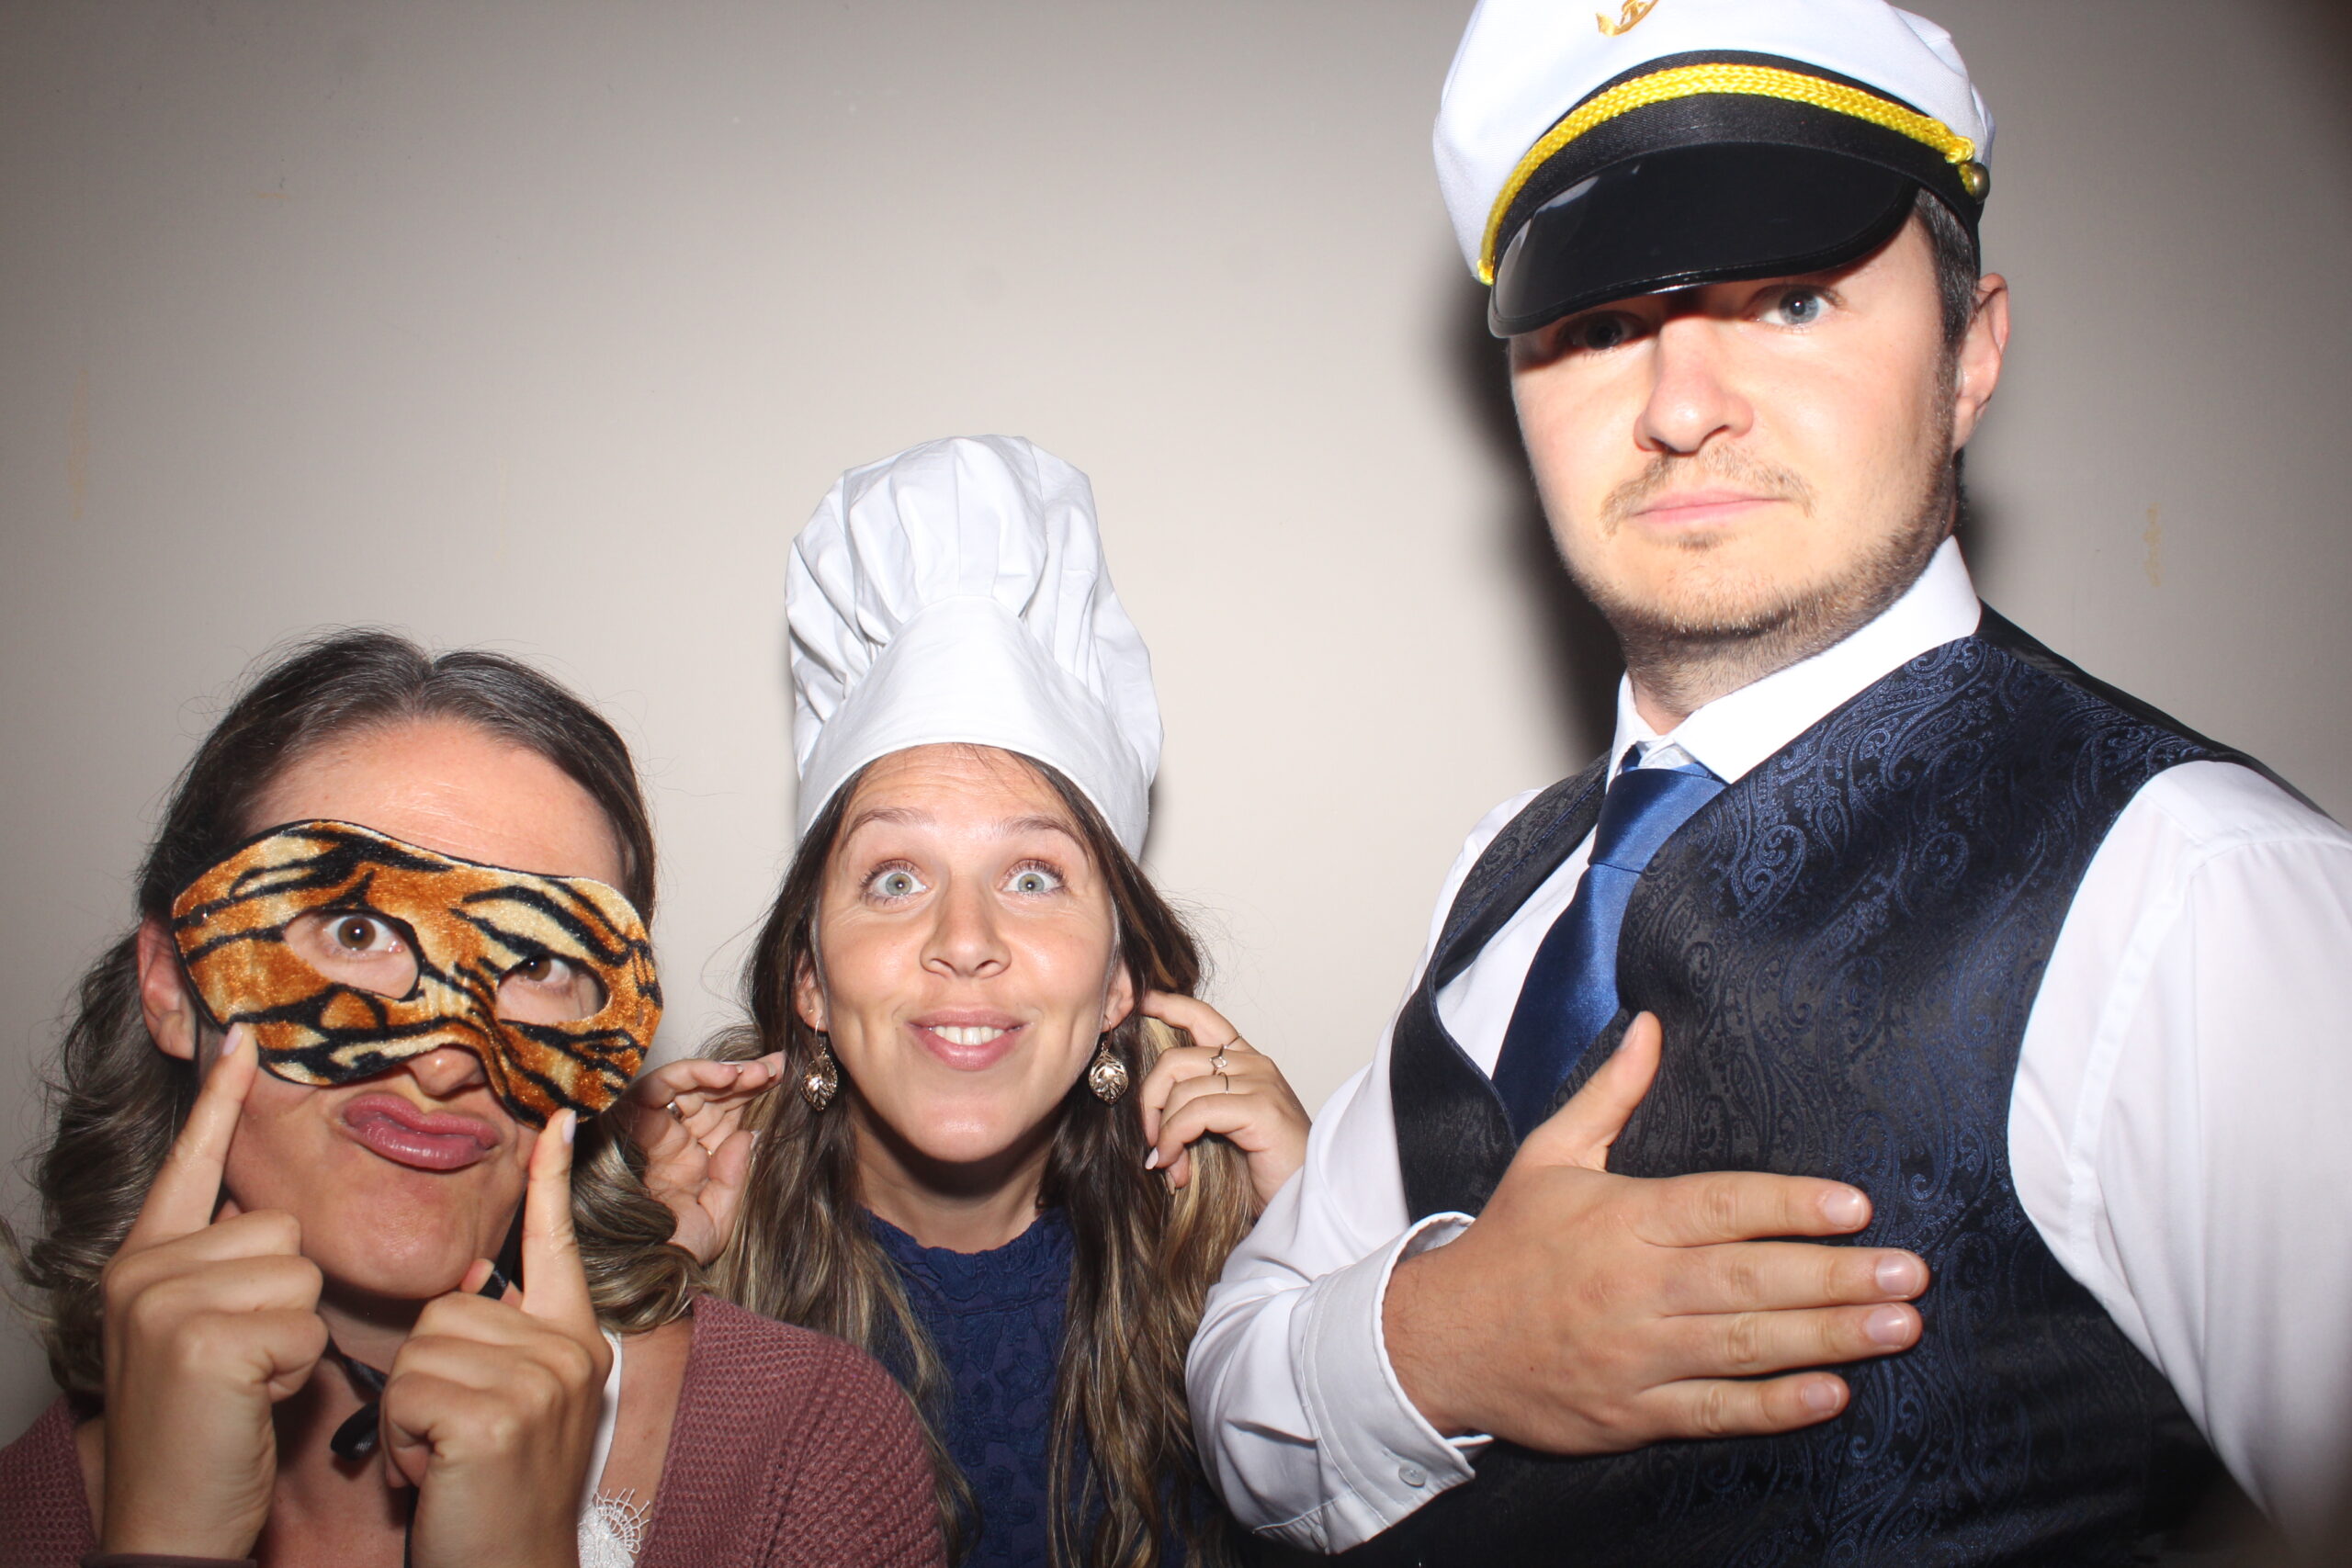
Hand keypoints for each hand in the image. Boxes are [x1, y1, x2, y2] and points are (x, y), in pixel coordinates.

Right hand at [98, 1026, 328, 1556]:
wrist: (171, 1519)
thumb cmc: (210, 1430)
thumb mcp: (210, 1332)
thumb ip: (233, 1268)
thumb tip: (282, 1220)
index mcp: (145, 1261)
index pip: (190, 1165)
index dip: (218, 1100)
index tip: (240, 1035)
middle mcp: (142, 1270)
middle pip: (283, 1227)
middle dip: (289, 1297)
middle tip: (245, 1360)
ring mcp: (163, 1300)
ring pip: (300, 1271)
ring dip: (296, 1333)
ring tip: (246, 1381)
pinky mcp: (200, 1336)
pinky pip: (305, 1323)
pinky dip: (295, 1368)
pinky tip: (250, 1401)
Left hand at [387, 1109, 612, 1567]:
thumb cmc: (495, 1497)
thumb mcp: (509, 1407)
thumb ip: (500, 1340)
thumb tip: (473, 1277)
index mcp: (575, 1342)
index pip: (558, 1247)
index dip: (550, 1182)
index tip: (556, 1119)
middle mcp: (570, 1352)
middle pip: (450, 1307)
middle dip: (429, 1377)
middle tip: (455, 1438)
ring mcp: (543, 1380)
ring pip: (423, 1346)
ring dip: (413, 1410)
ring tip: (447, 1457)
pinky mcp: (501, 1414)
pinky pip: (411, 1389)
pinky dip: (405, 1439)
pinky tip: (439, 1472)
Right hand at [618, 1053, 783, 1262]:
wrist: (640, 1269)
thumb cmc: (673, 1252)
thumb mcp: (718, 1219)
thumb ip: (734, 1177)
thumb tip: (750, 1136)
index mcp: (692, 1159)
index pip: (725, 1116)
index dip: (752, 1094)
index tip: (784, 1078)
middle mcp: (672, 1140)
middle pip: (711, 1095)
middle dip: (746, 1077)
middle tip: (779, 1066)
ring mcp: (652, 1130)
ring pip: (688, 1084)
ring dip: (726, 1072)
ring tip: (760, 1072)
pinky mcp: (629, 1121)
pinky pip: (658, 1085)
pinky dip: (692, 1073)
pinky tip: (727, 1075)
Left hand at [1136, 992, 1309, 1210]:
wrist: (1308, 1199)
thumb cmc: (1268, 1170)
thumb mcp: (1226, 1130)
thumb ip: (1197, 1109)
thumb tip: (1149, 1114)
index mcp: (1248, 1063)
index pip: (1204, 1019)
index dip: (1170, 1006)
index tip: (1142, 1002)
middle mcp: (1255, 1065)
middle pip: (1176, 1059)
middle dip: (1149, 1100)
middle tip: (1149, 1140)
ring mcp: (1260, 1083)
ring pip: (1181, 1089)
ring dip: (1163, 1132)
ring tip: (1167, 1164)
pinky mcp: (1260, 1107)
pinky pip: (1196, 1111)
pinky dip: (1175, 1138)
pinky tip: (1173, 1163)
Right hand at [1383, 1013, 1928, 1450]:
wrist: (1440, 1342)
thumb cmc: (1508, 1244)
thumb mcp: (1549, 1156)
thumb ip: (1610, 1094)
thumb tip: (1650, 1026)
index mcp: (1620, 1218)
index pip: (1718, 1206)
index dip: (1788, 1205)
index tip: (1855, 1204)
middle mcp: (1633, 1285)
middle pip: (1747, 1279)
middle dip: (1835, 1276)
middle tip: (1910, 1273)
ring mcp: (1634, 1353)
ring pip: (1743, 1346)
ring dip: (1826, 1338)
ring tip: (1897, 1327)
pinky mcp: (1632, 1412)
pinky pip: (1713, 1411)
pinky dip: (1772, 1406)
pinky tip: (1830, 1395)